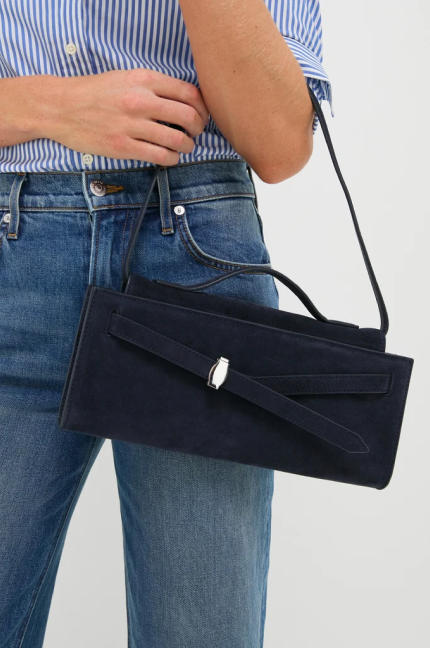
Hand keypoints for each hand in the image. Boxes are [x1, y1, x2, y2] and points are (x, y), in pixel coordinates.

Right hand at [40, 69, 209, 164]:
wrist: (61, 107)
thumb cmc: (94, 93)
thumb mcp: (126, 77)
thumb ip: (154, 86)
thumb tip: (184, 101)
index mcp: (143, 80)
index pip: (188, 93)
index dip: (202, 107)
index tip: (201, 115)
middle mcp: (140, 101)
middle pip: (188, 116)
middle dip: (198, 128)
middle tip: (196, 133)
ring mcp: (131, 125)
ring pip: (177, 140)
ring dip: (187, 147)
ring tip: (184, 147)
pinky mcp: (122, 147)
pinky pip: (160, 156)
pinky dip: (172, 159)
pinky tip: (170, 157)